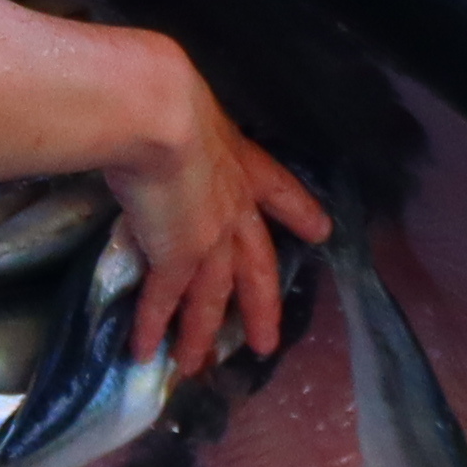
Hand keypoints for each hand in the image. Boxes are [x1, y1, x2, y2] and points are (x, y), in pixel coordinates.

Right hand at [96, 49, 327, 374]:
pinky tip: (145, 354)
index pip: (279, 190)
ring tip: (195, 366)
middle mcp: (233, 208)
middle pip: (256, 267)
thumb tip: (151, 127)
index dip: (300, 211)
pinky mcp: (178, 259)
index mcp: (240, 164)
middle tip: (269, 343)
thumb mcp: (184, 111)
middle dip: (262, 307)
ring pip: (212, 298)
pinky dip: (156, 328)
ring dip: (201, 334)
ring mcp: (210, 240)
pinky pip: (166, 302)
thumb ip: (179, 131)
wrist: (156, 113)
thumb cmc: (167, 99)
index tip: (322, 230)